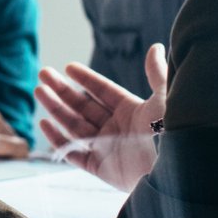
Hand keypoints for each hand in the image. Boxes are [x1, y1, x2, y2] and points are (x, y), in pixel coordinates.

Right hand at [35, 43, 167, 191]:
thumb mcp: (166, 97)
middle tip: (44, 74)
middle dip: (63, 91)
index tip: (68, 67)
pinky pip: (74, 153)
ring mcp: (108, 149)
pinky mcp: (102, 169)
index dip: (86, 79)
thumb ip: (156, 74)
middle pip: (84, 106)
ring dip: (56, 109)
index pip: (104, 91)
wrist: (178, 168)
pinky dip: (58, 140)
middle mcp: (119, 129)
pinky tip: (44, 123)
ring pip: (74, 126)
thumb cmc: (176, 130)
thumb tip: (156, 48)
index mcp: (134, 111)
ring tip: (39, 91)